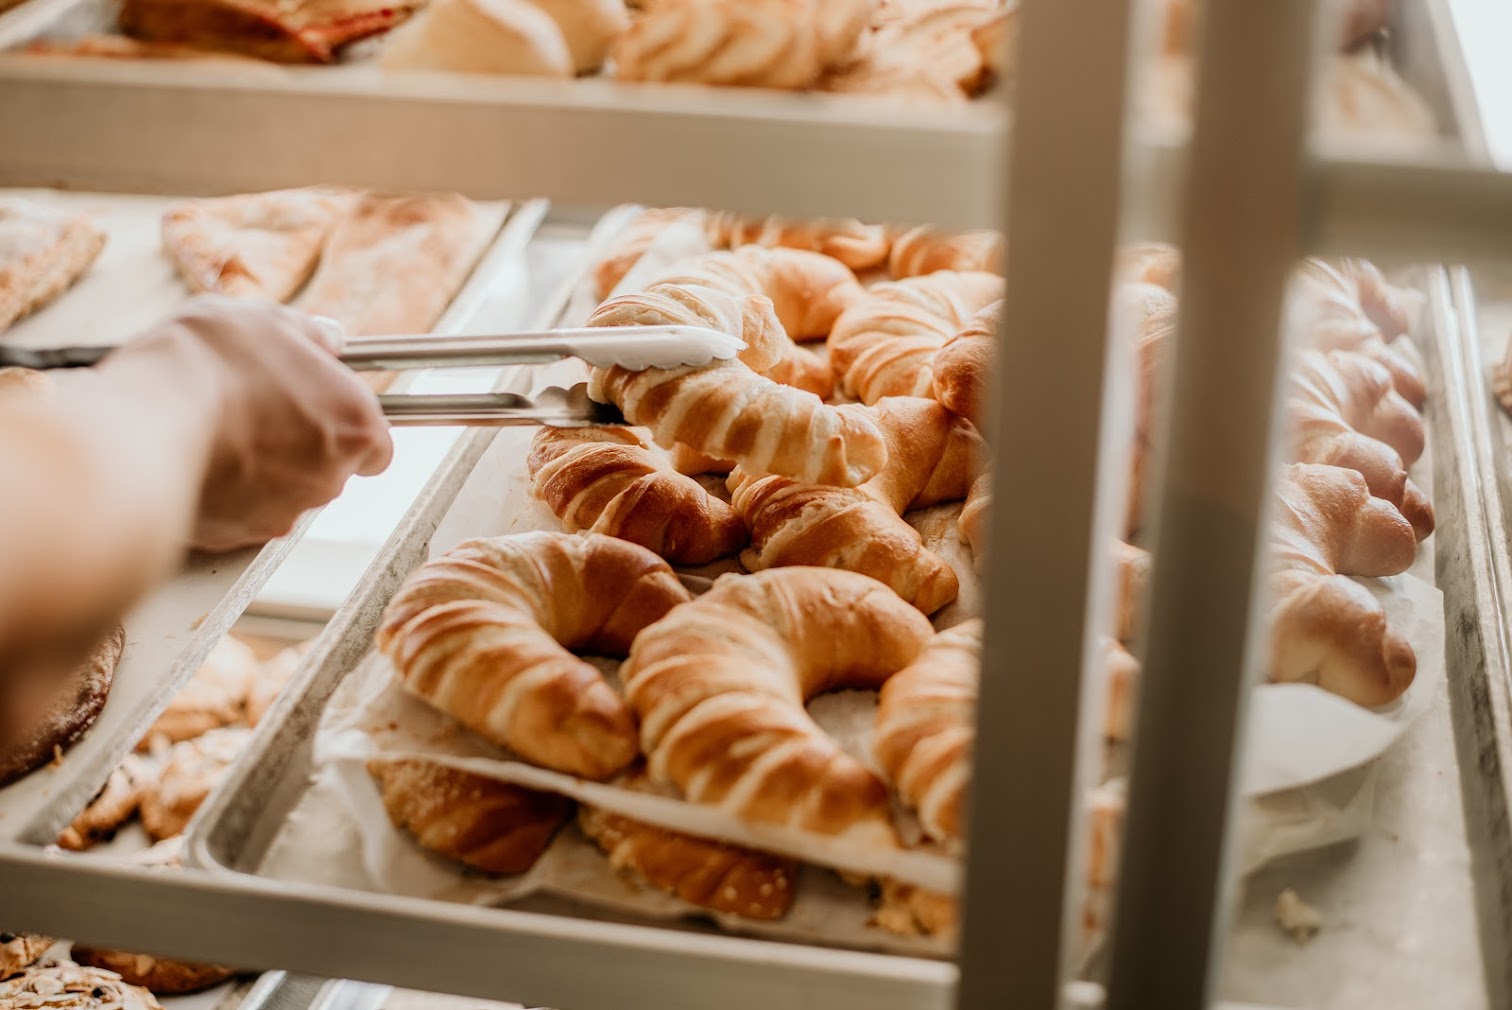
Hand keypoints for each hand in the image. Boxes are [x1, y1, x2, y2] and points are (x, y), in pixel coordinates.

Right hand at [102, 297, 392, 551]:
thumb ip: (306, 334)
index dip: (345, 424)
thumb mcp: (263, 320)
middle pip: (330, 467)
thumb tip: (324, 340)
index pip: (376, 442)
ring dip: (262, 470)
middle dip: (300, 444)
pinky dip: (226, 493)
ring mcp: (287, 511)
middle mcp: (332, 476)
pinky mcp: (241, 536)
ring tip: (219, 431)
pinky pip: (241, 513)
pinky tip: (199, 459)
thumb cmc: (205, 366)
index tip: (320, 408)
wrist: (143, 427)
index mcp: (354, 422)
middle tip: (258, 411)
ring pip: (285, 493)